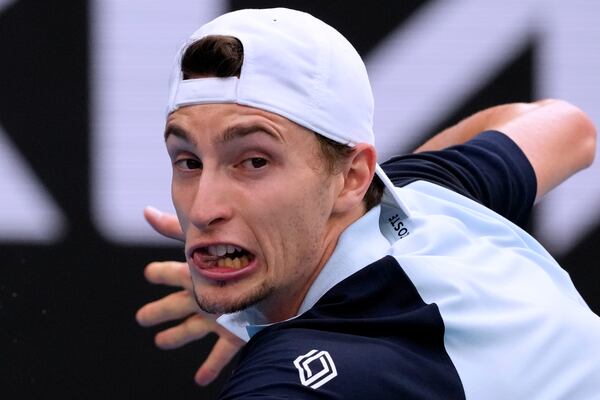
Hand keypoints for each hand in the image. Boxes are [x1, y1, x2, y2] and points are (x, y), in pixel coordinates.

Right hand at [136, 207, 244, 385]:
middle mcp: (208, 296)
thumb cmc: (237, 260)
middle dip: (160, 310)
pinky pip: (223, 352)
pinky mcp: (237, 333)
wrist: (283, 281)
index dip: (161, 274)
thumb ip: (174, 228)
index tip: (149, 274)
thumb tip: (145, 212)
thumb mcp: (200, 243)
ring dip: (177, 336)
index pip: (174, 274)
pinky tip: (202, 379)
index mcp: (200, 276)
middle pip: (178, 304)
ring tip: (161, 342)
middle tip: (143, 317)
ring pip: (193, 329)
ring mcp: (222, 316)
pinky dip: (211, 365)